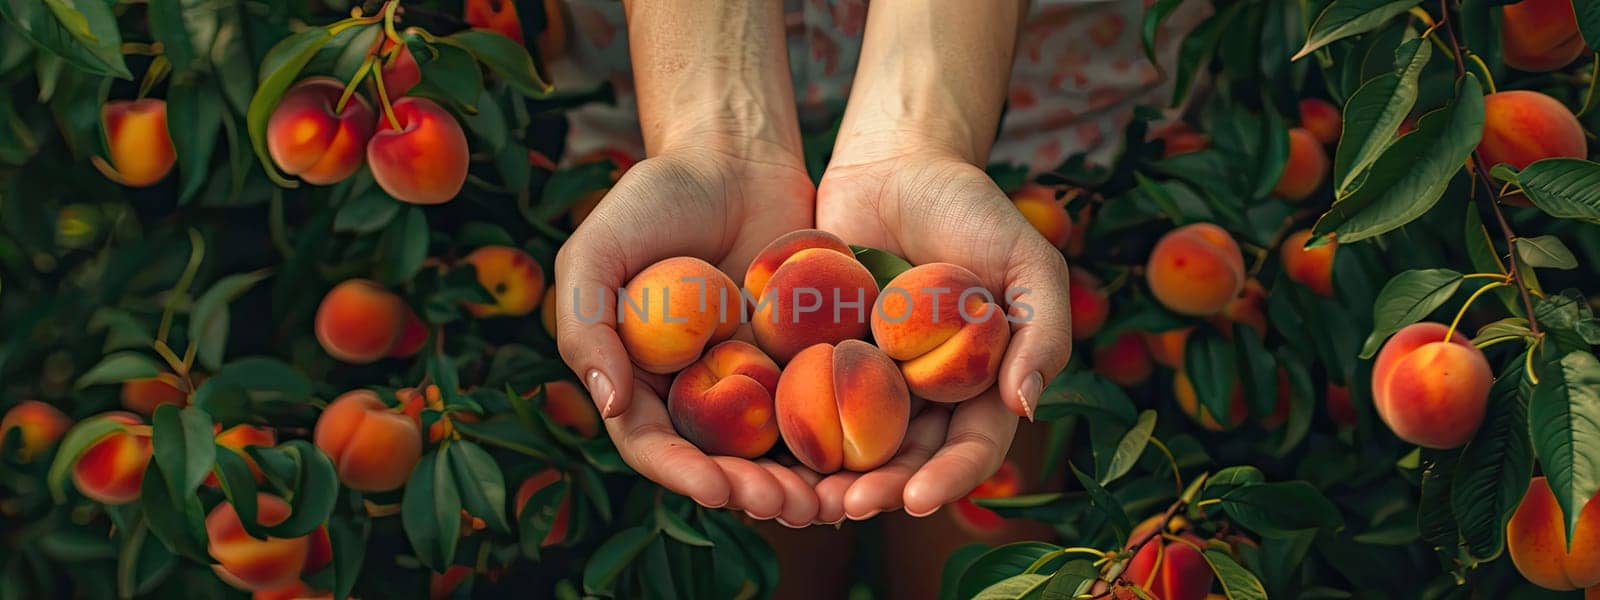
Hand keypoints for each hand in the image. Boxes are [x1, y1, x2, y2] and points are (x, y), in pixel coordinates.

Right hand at [555, 151, 824, 525]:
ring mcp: (757, 379)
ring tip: (835, 502)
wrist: (733, 155)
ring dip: (805, 484)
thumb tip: (609, 405)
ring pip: (779, 451)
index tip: (718, 489)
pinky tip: (873, 459)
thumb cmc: (654, 197)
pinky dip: (846, 439)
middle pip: (724, 463)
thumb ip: (586, 326)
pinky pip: (827, 406)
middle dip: (755, 494)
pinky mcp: (808, 358)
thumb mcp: (598, 250)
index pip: (656, 446)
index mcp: (643, 381)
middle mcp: (699, 392)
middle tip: (792, 507)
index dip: (683, 475)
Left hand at [811, 149, 1072, 519]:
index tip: (917, 499)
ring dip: (823, 479)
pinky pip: (793, 403)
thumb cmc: (970, 208)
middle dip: (876, 492)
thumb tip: (1028, 406)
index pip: (968, 449)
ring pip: (844, 447)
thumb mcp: (1025, 259)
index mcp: (974, 388)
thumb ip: (1042, 330)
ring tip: (800, 499)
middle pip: (901, 462)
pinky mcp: (809, 358)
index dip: (947, 480)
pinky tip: (757, 453)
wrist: (892, 162)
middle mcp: (918, 397)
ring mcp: (862, 380)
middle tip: (847, 507)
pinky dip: (778, 433)